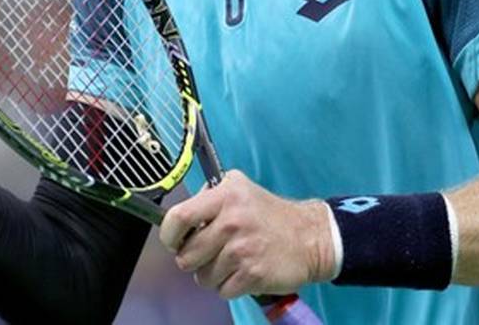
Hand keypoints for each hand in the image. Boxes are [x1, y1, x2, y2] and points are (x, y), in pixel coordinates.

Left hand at [159, 170, 335, 298]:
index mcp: (225, 196)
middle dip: (192, 260)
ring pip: (203, 277)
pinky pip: (222, 290)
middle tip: (208, 253)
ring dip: (212, 275)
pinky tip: (243, 272)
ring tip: (230, 262)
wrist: (309, 237)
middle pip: (186, 255)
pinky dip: (229, 286)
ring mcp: (242, 250)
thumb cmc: (269, 215)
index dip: (169, 234)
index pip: (179, 217)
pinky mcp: (253, 274)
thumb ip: (209, 195)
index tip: (173, 240)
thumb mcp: (240, 188)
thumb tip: (179, 216)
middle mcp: (232, 221)